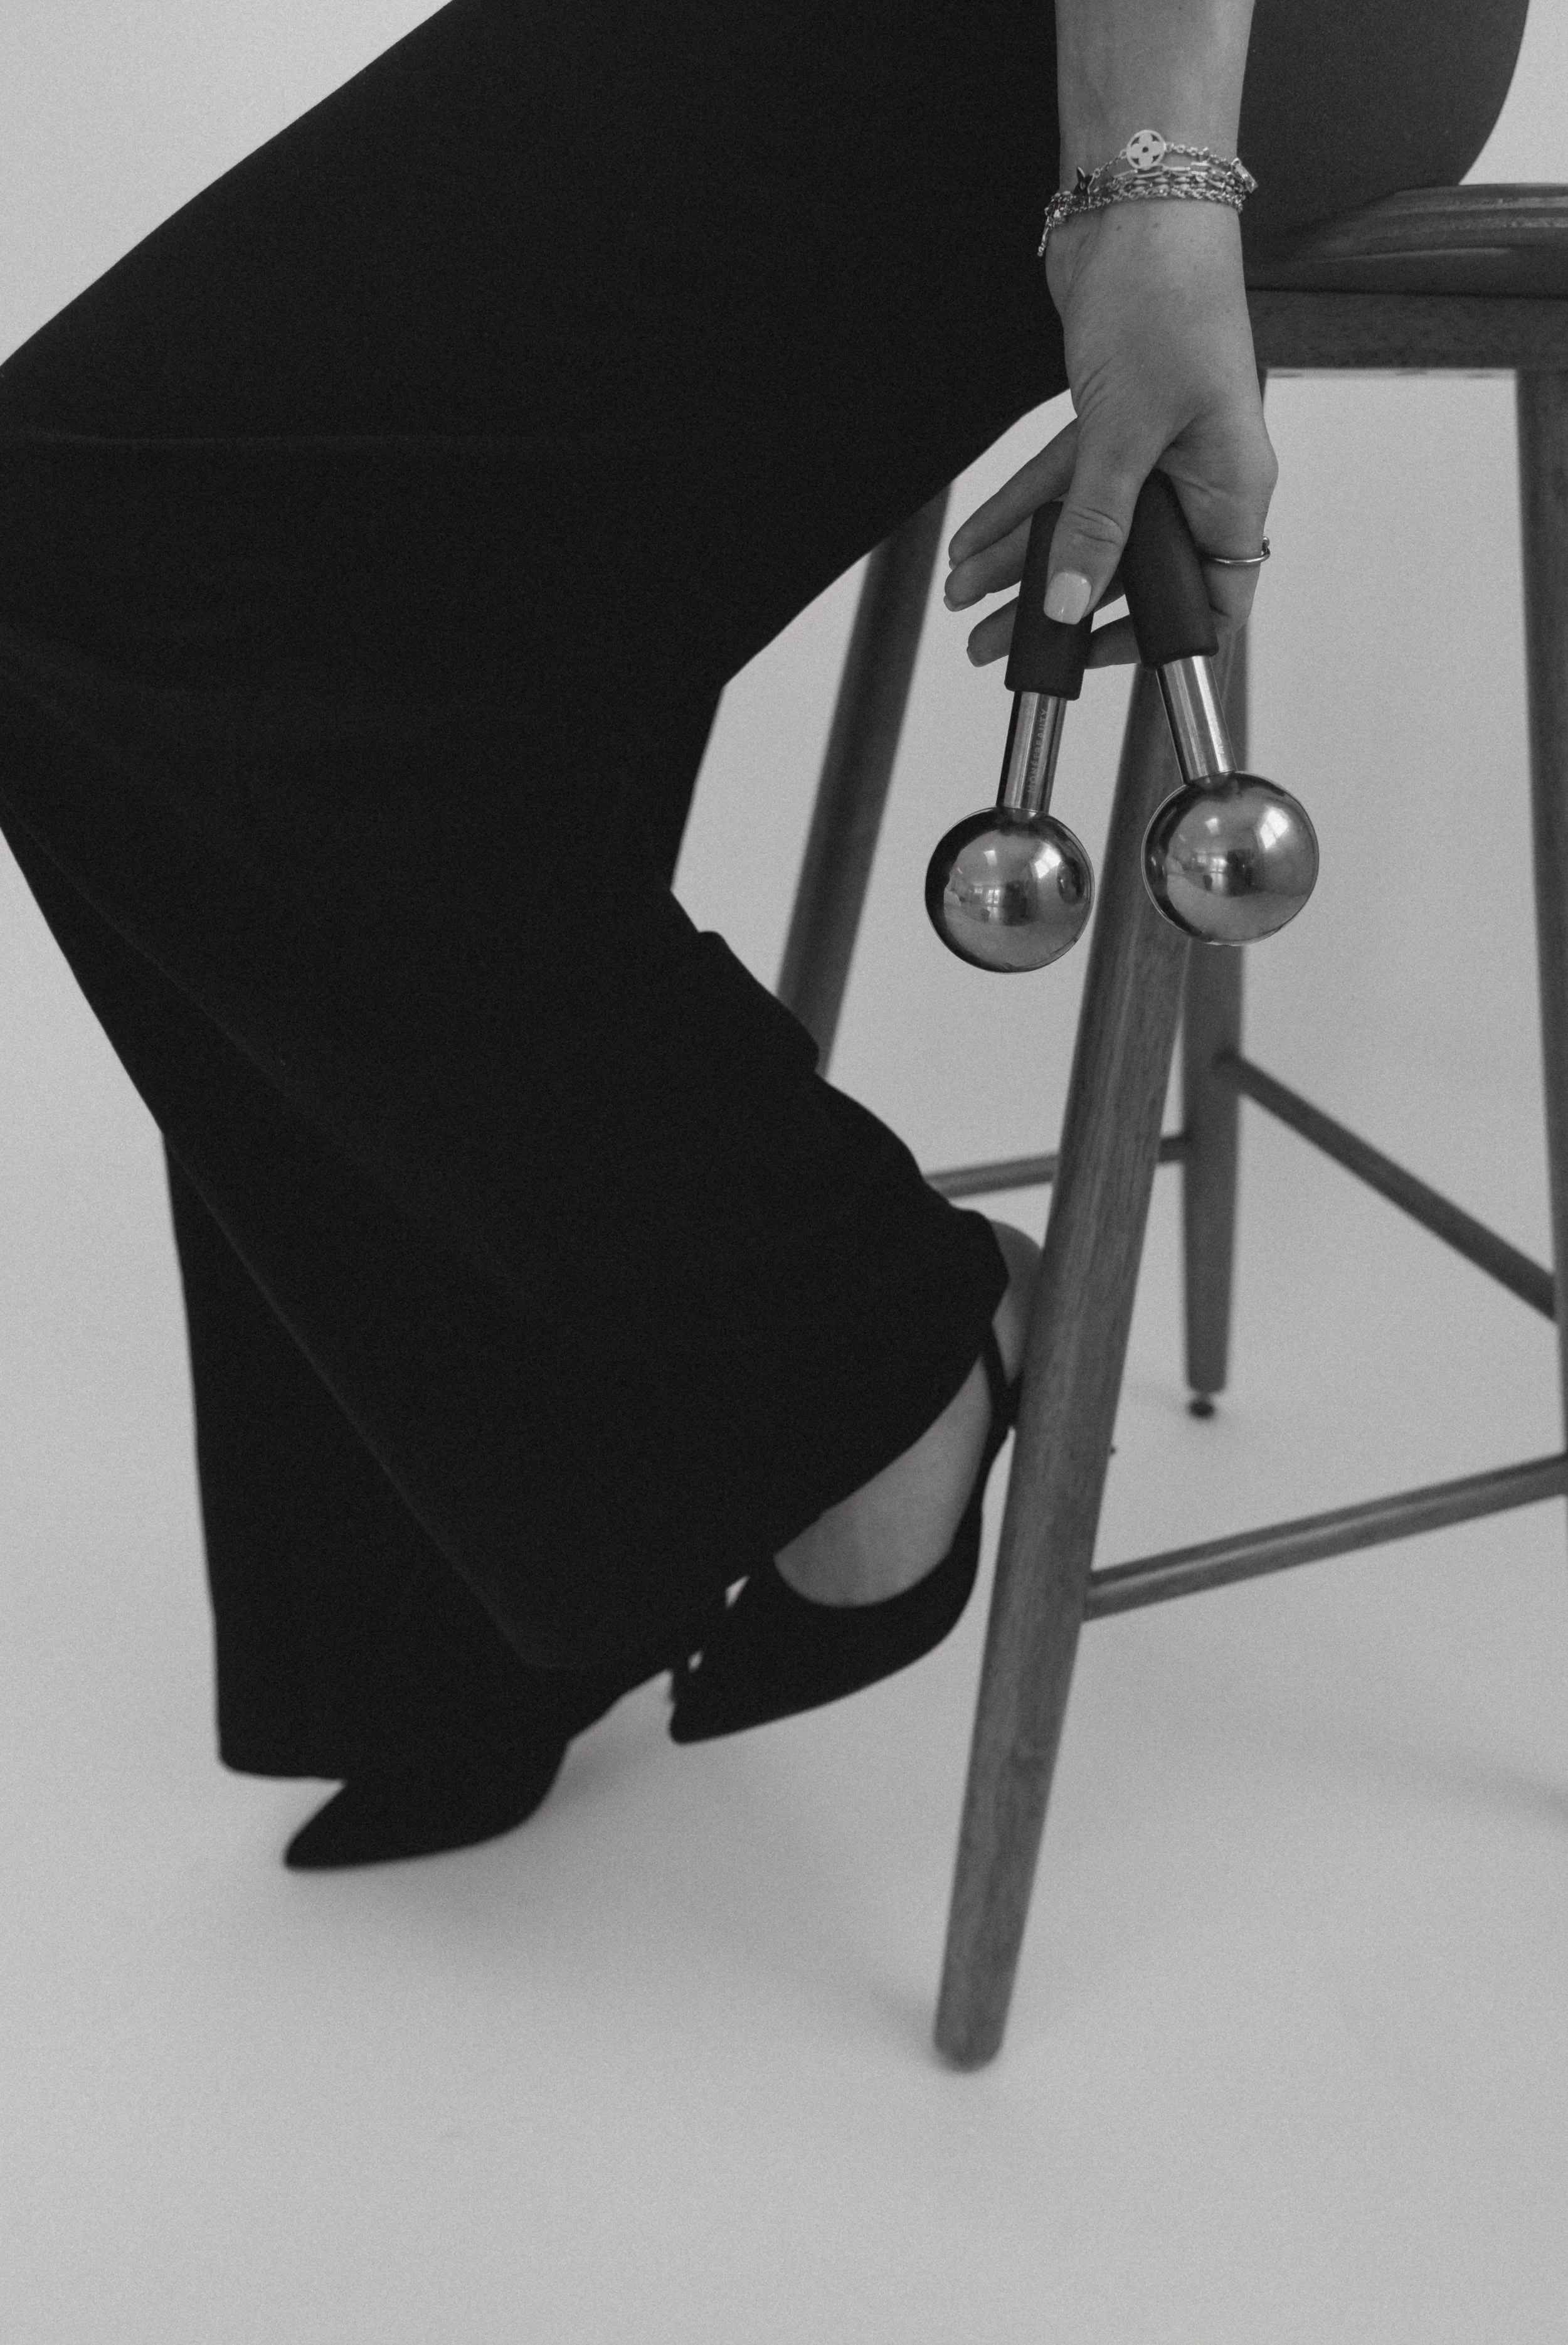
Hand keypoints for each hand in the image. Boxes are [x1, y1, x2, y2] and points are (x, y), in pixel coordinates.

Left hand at [944, 199, 1275, 666]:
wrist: (1138, 201)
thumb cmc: (1168, 297)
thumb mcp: (1127, 429)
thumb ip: (1095, 522)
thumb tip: (1070, 602)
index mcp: (1232, 487)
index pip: (1211, 596)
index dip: (1159, 639)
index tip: (1097, 662)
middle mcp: (1199, 475)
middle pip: (1128, 568)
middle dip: (1057, 605)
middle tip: (993, 643)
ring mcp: (1155, 449)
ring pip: (1085, 527)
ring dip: (1021, 562)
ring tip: (961, 596)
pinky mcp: (1113, 420)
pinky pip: (1062, 485)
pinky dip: (1018, 511)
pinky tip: (973, 542)